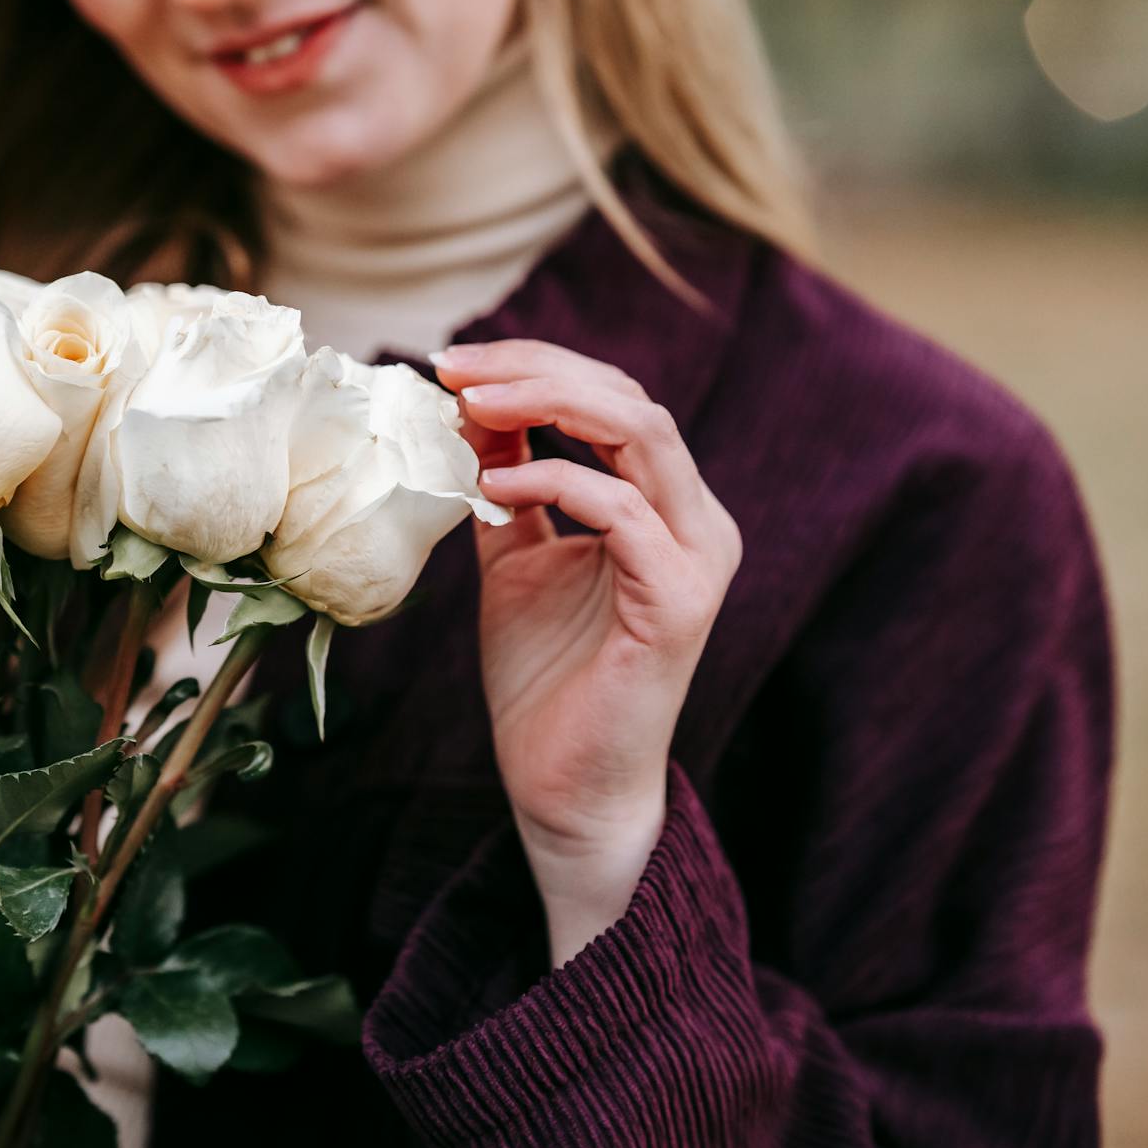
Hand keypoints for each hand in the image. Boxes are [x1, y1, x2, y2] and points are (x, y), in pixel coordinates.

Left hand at [432, 340, 742, 964]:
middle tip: (454, 366)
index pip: (613, 398)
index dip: (534, 366)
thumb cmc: (546, 677)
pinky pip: (625, 511)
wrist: (563, 784)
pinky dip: (555, 481)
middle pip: (630, 400)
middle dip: (536, 369)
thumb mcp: (515, 554)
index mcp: (663, 505)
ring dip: (549, 403)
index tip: (451, 362)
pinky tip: (492, 487)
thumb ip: (506, 478)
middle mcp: (696, 521)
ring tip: (471, 402)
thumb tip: (471, 402)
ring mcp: (696, 559)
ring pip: (642, 434)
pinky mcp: (680, 603)